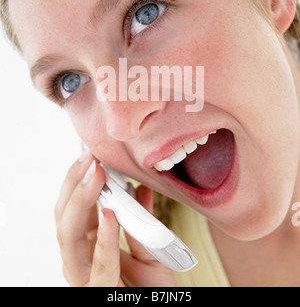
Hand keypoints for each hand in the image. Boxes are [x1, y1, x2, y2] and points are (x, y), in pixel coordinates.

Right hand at [55, 153, 176, 286]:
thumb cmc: (150, 288)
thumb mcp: (149, 248)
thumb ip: (142, 220)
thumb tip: (140, 187)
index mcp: (86, 245)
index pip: (73, 208)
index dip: (77, 179)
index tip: (88, 153)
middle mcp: (78, 259)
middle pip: (64, 217)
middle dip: (74, 183)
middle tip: (88, 156)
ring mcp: (84, 277)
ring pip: (69, 236)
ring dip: (82, 202)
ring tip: (95, 175)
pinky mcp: (98, 294)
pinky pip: (98, 265)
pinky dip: (104, 238)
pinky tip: (109, 214)